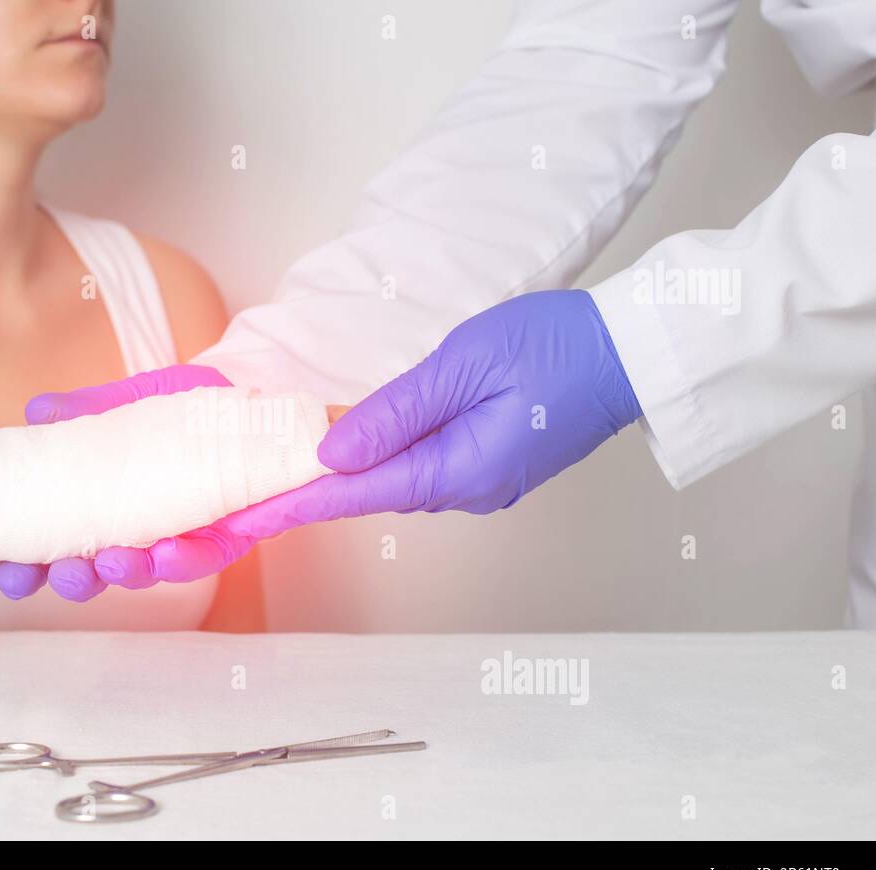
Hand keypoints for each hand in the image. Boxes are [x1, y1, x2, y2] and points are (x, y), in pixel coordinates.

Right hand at [0, 364, 231, 600]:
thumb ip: (92, 408)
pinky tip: (164, 552)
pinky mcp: (223, 541)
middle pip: (95, 571)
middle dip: (73, 580)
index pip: (58, 542)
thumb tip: (37, 411)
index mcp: (104, 503)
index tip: (8, 573)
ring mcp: (178, 540)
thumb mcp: (139, 398)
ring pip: (145, 573)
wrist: (257, 404)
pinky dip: (180, 560)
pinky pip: (200, 560)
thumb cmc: (191, 407)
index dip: (30, 566)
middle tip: (60, 574)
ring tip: (109, 563)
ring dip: (123, 574)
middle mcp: (136, 531)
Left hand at [223, 289, 642, 540]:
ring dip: (344, 476)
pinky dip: (383, 460)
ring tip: (286, 471)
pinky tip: (356, 448)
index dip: (292, 503)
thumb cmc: (557, 346)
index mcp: (459, 471)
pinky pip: (424, 466)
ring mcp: (485, 481)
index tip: (242, 518)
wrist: (633, 351)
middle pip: (372, 493)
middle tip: (249, 494)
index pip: (354, 494)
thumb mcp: (464, 366)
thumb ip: (395, 411)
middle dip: (308, 493)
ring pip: (398, 479)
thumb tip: (331, 453)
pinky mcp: (494, 464)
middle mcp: (469, 490)